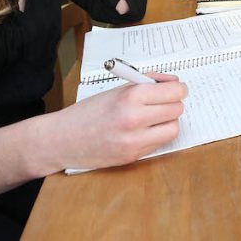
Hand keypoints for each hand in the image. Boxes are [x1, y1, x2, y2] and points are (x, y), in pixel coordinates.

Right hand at [45, 74, 186, 170]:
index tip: (176, 88)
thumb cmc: (88, 112)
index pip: (174, 92)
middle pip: (177, 110)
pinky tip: (143, 130)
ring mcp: (134, 141)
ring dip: (168, 122)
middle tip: (163, 102)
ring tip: (153, 117)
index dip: (178, 89)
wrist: (62, 139)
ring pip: (173, 129)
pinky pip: (158, 143)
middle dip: (173, 104)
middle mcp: (134, 119)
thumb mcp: (116, 90)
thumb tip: (173, 83)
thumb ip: (145, 85)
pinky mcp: (132, 156)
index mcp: (130, 97)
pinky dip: (156, 135)